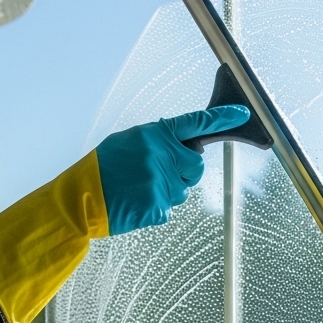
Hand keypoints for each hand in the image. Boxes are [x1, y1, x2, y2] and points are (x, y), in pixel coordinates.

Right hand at [96, 105, 250, 234]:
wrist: (80, 197)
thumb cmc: (103, 168)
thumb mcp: (129, 142)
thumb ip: (158, 143)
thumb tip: (181, 149)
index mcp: (155, 135)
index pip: (196, 122)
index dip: (222, 117)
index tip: (243, 112)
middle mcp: (162, 156)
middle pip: (196, 167)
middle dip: (186, 172)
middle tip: (159, 174)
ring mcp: (162, 183)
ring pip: (182, 191)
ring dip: (166, 191)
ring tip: (138, 189)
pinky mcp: (158, 207)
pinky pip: (168, 209)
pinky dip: (154, 208)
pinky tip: (135, 201)